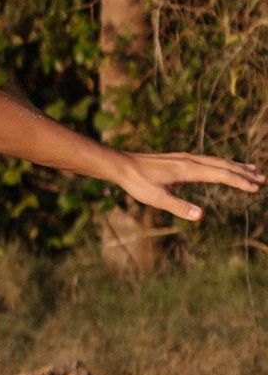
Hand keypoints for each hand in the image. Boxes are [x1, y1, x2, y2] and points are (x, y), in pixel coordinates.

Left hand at [110, 151, 263, 222]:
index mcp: (188, 169)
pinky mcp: (181, 160)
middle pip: (223, 165)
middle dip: (243, 173)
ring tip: (253, 170)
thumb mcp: (157, 199)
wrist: (122, 166)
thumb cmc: (138, 183)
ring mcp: (186, 158)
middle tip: (262, 180)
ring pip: (216, 161)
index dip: (239, 181)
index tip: (255, 188)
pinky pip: (208, 161)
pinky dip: (221, 164)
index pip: (220, 175)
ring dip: (235, 166)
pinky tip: (224, 167)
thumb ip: (179, 207)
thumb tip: (200, 215)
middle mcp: (190, 161)